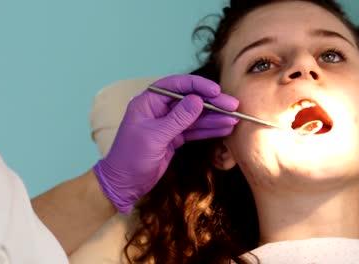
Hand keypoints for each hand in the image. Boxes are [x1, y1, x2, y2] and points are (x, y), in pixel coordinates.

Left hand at [93, 74, 238, 213]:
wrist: (124, 184)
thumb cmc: (131, 158)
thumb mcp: (155, 137)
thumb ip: (177, 119)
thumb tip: (198, 100)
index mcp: (148, 102)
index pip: (175, 86)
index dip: (197, 86)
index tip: (216, 91)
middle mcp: (159, 110)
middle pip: (189, 100)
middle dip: (211, 102)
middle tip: (232, 105)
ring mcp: (168, 125)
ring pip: (195, 116)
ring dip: (214, 117)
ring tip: (234, 118)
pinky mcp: (174, 138)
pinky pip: (194, 131)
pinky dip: (209, 130)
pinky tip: (225, 128)